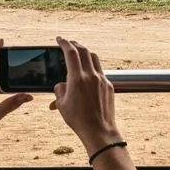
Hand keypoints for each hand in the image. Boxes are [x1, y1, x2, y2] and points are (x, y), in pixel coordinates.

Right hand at [49, 38, 122, 153]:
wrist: (99, 130)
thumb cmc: (78, 120)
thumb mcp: (62, 104)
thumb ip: (60, 89)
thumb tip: (62, 84)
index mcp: (77, 79)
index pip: (71, 53)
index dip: (64, 43)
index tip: (59, 39)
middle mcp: (92, 76)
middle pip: (84, 52)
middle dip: (75, 44)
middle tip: (68, 43)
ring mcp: (102, 80)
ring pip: (94, 59)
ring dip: (85, 53)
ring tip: (78, 53)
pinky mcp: (109, 86)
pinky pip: (100, 71)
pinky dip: (92, 66)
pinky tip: (88, 70)